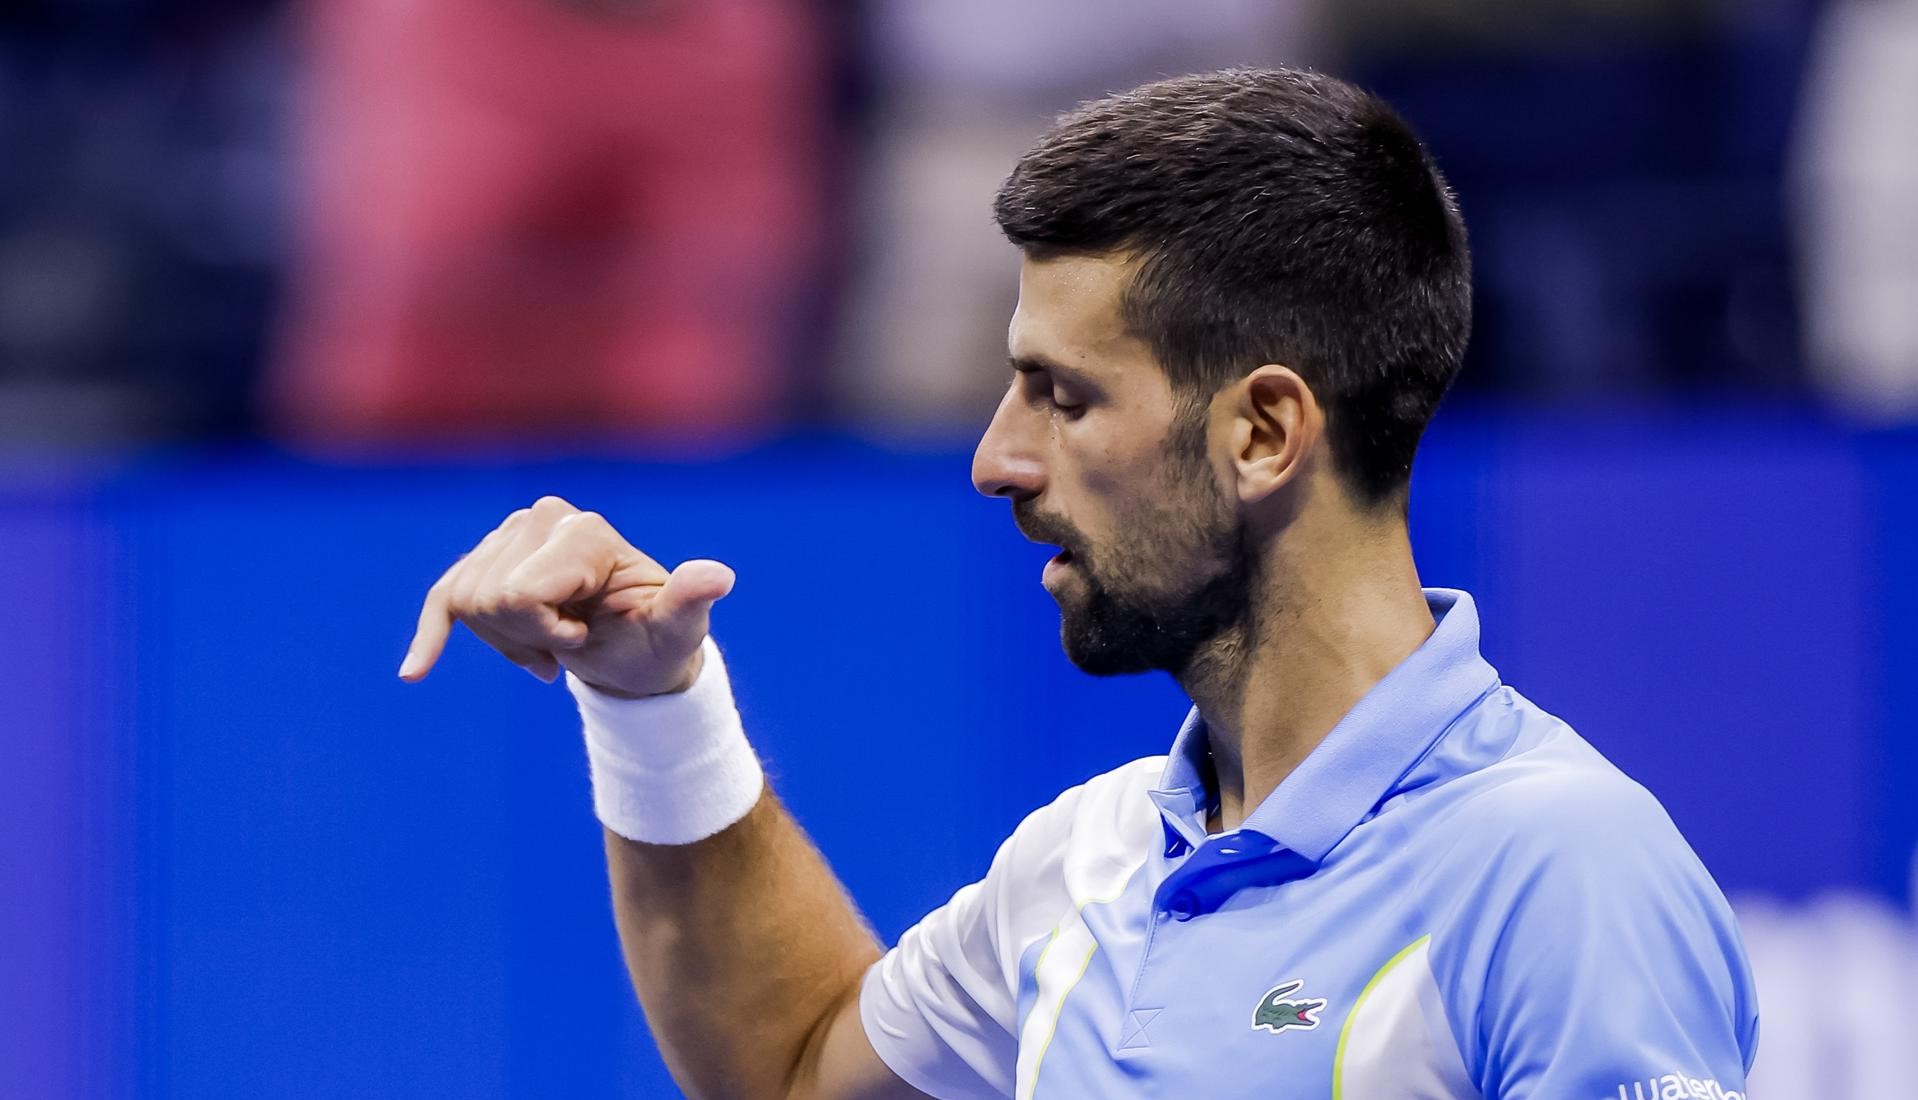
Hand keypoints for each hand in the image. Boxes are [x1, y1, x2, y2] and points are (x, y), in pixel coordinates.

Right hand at [398, 496, 733, 696]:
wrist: (641, 655)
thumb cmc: (659, 642)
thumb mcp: (676, 630)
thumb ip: (689, 602)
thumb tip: (717, 577)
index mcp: (583, 530)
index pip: (516, 592)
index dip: (544, 630)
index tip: (585, 633)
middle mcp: (545, 516)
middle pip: (486, 597)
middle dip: (523, 635)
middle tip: (571, 640)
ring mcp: (515, 534)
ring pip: (464, 602)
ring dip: (505, 640)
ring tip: (554, 642)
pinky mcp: (491, 559)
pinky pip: (445, 596)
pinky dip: (431, 633)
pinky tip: (415, 672)